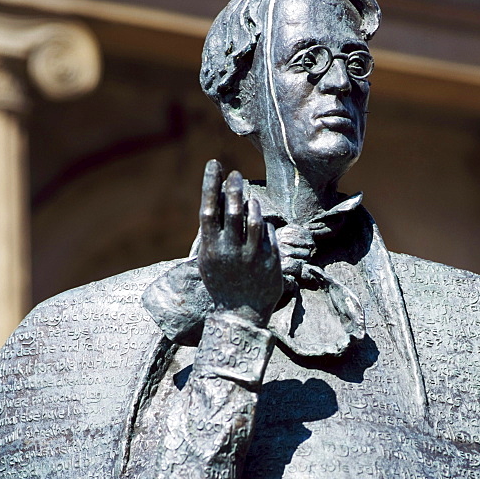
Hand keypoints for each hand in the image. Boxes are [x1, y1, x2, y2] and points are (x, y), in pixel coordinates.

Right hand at [197, 160, 282, 326]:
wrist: (240, 314)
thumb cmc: (221, 283)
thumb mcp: (208, 260)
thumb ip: (211, 233)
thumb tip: (215, 201)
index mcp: (211, 249)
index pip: (208, 209)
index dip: (211, 184)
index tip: (214, 164)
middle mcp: (231, 251)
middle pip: (233, 210)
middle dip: (234, 187)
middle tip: (235, 174)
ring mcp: (252, 256)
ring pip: (255, 220)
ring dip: (252, 204)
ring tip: (249, 197)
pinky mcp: (270, 262)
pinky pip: (269, 234)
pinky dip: (265, 224)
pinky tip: (260, 221)